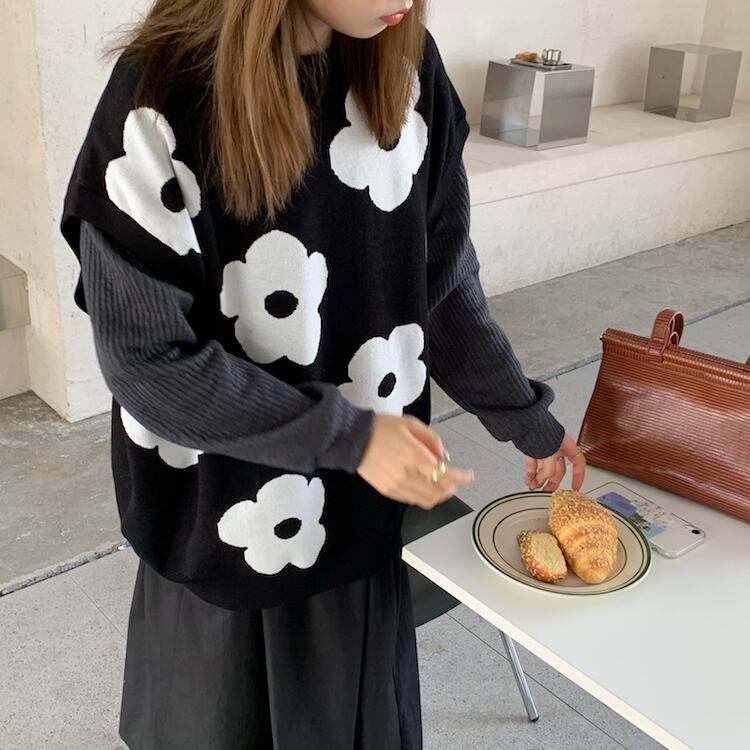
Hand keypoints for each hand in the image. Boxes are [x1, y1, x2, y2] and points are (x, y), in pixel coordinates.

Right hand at [356, 413, 474, 509]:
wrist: (351, 439)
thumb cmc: (381, 427)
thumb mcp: (410, 423)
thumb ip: (431, 439)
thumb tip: (444, 457)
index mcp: (413, 454)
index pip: (444, 474)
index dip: (461, 477)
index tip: (469, 475)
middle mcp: (406, 474)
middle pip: (439, 492)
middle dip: (453, 487)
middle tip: (459, 479)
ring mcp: (396, 486)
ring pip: (427, 499)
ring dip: (440, 494)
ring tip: (444, 484)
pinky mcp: (387, 491)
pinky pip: (412, 500)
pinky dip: (425, 495)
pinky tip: (426, 485)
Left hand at [523, 432, 585, 491]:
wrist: (524, 421)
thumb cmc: (541, 430)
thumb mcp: (551, 454)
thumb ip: (550, 470)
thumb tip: (544, 479)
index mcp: (566, 445)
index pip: (578, 462)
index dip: (578, 475)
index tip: (575, 487)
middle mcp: (557, 447)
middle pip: (558, 469)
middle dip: (552, 481)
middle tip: (547, 491)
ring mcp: (544, 448)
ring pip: (544, 468)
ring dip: (538, 479)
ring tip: (533, 486)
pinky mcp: (532, 449)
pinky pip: (533, 464)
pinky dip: (530, 473)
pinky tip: (528, 480)